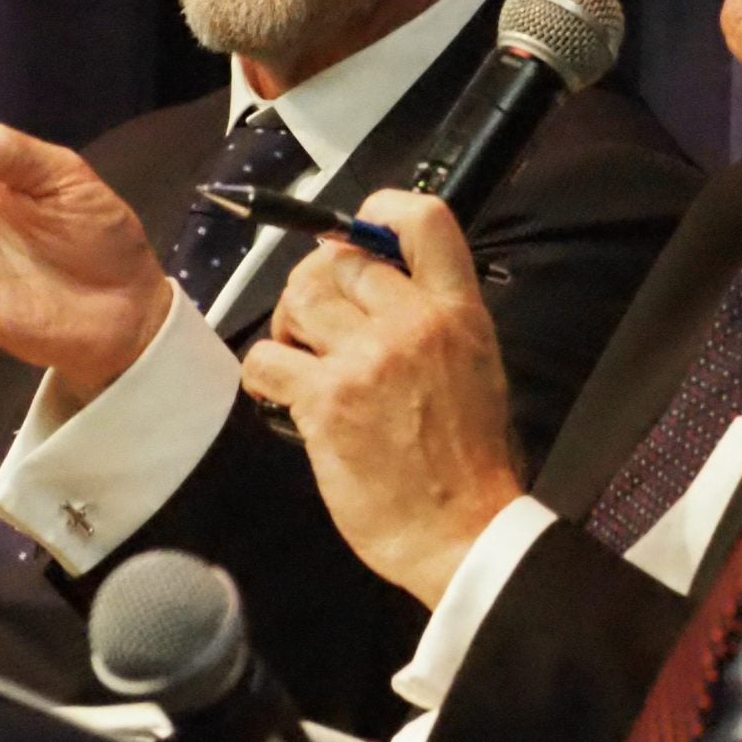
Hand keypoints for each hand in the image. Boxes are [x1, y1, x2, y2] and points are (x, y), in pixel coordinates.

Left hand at [240, 190, 520, 607]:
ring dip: (288, 323)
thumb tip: (384, 287)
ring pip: (298, 299)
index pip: (422, 218)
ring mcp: (367, 359)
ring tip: (299, 354)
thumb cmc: (469, 459)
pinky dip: (264, 373)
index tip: (357, 233)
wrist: (460, 531)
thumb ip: (436, 319)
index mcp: (458, 311)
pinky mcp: (327, 400)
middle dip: (317, 284)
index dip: (378, 210)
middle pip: (339, 259)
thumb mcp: (478, 366)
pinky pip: (266, 359)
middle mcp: (412, 322)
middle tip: (316, 322)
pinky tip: (280, 394)